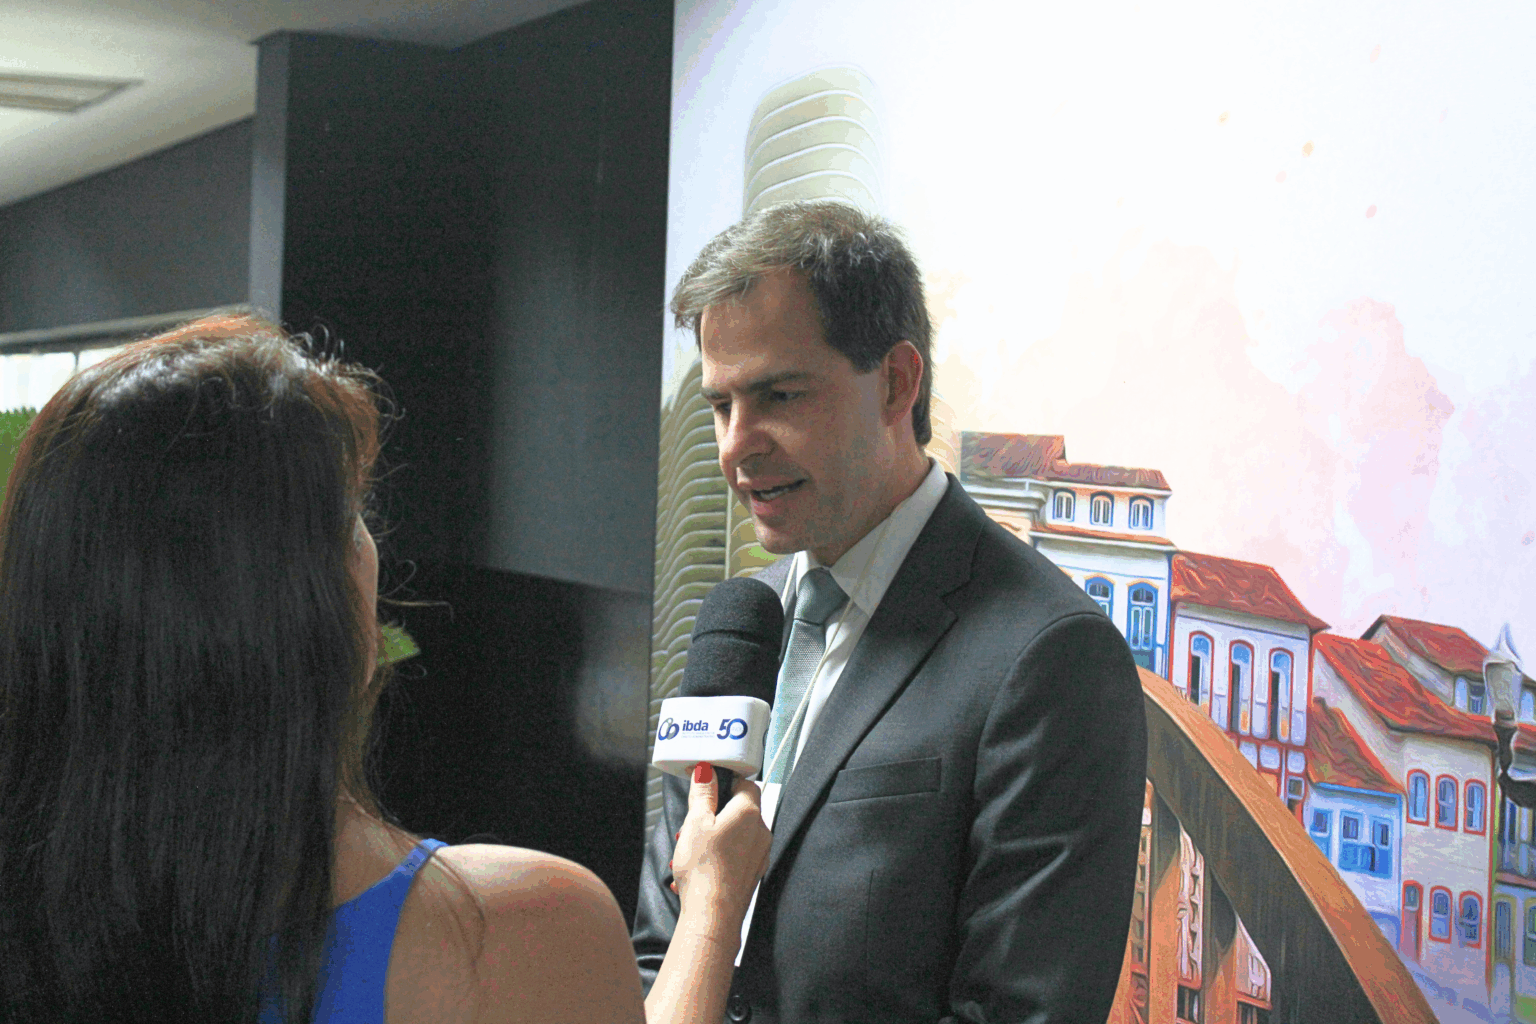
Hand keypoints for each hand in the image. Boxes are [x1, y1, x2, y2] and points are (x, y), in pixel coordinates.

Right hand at [670, 763, 770, 932]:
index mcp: (749, 814)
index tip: (709, 790)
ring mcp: (759, 856)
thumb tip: (706, 772)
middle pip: (739, 812)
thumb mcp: (695, 822)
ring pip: (735, 836)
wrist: (713, 916)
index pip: (746, 784)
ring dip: (713, 839)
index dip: (727, 783)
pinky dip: (717, 858)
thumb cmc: (704, 870)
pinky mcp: (752, 875)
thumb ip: (703, 794)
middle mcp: (761, 833)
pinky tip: (696, 870)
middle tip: (692, 827)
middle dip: (714, 816)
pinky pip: (735, 857)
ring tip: (690, 852)